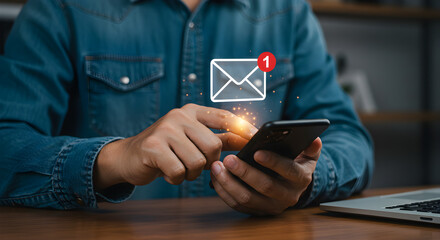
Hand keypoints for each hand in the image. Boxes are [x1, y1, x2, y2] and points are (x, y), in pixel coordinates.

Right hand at [94, 103, 256, 189]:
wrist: (129, 156)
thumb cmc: (167, 149)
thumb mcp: (191, 138)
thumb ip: (217, 137)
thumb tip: (247, 139)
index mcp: (191, 111)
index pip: (224, 116)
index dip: (242, 128)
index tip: (256, 138)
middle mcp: (179, 115)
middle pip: (213, 146)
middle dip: (208, 162)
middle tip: (194, 164)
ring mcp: (164, 129)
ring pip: (197, 161)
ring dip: (191, 173)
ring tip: (179, 167)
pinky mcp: (152, 146)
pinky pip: (179, 172)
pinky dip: (176, 179)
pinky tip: (167, 172)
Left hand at [210, 137, 321, 215]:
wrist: (292, 186)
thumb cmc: (295, 163)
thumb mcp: (307, 155)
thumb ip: (310, 147)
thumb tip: (315, 139)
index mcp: (300, 178)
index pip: (288, 170)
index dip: (273, 162)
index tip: (256, 151)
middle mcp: (287, 196)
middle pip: (265, 186)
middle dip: (245, 172)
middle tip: (229, 159)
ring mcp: (271, 206)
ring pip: (247, 198)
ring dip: (229, 183)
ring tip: (217, 166)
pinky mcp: (256, 211)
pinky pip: (237, 204)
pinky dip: (224, 191)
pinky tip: (215, 177)